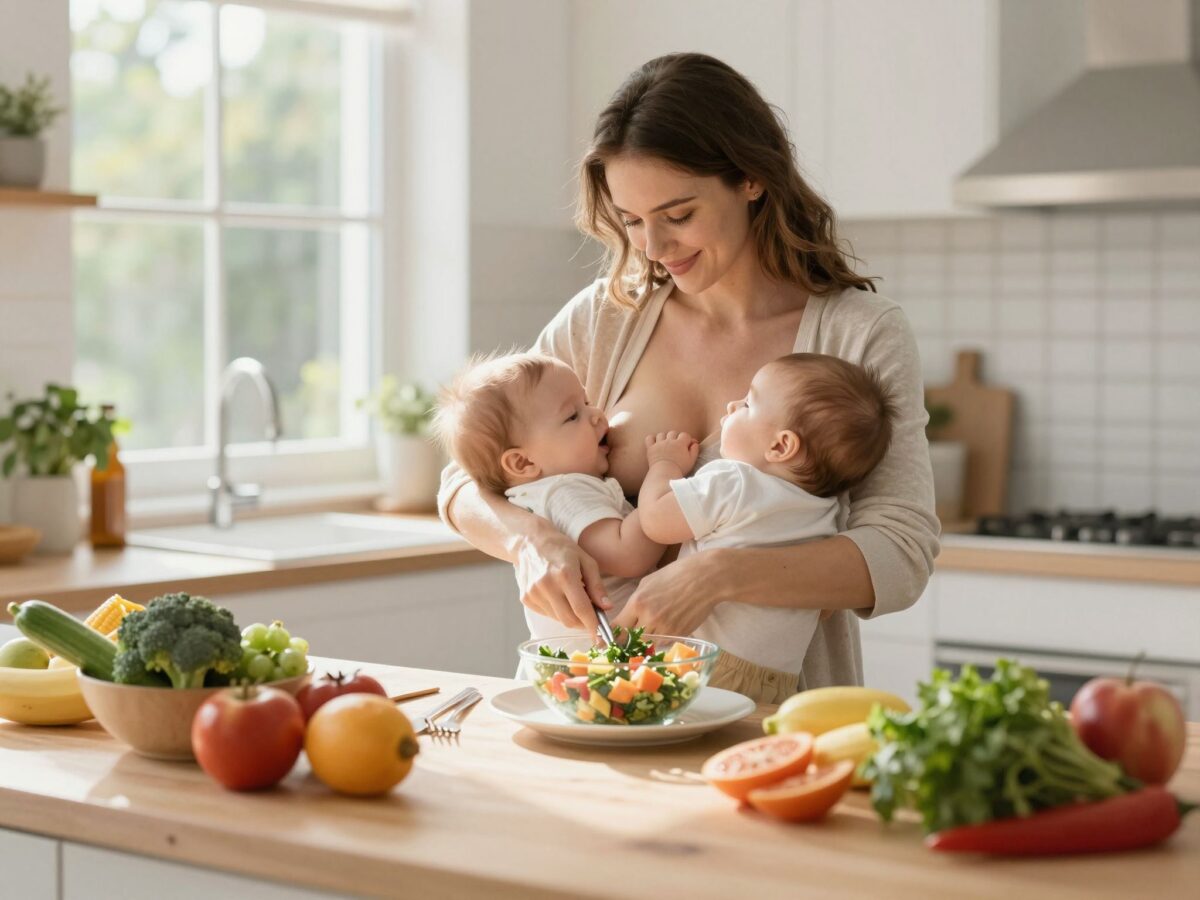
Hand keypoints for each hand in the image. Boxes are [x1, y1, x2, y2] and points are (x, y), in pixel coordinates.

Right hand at [513, 525, 609, 633]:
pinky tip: (559, 597)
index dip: (593, 625)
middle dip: (583, 624)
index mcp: (565, 575)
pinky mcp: (526, 598)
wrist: (530, 542)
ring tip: (573, 601)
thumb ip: (597, 586)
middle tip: (591, 619)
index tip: (601, 634)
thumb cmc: (562, 549)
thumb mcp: (586, 561)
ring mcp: (534, 593)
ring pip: (558, 619)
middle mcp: (547, 586)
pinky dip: (557, 611)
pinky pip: (547, 614)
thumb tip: (607, 607)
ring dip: (570, 617)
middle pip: (569, 619)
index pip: (581, 609)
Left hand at [611, 549, 725, 635]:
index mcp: (638, 603)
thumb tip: (625, 616)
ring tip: (649, 630)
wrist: (707, 578)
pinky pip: (662, 643)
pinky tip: (665, 626)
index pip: (616, 628)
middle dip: (627, 640)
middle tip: (627, 639)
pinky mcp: (678, 634)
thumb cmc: (676, 574)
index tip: (608, 638)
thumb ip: (634, 602)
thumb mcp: (648, 582)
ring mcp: (665, 629)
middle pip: (629, 640)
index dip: (610, 635)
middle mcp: (649, 618)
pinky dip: (660, 638)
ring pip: (646, 644)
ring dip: (644, 640)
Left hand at [645, 431, 698, 472]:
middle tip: (676, 447)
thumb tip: (694, 442)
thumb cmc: (680, 469)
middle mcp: (669, 441)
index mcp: (680, 443)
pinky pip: (650, 438)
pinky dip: (652, 439)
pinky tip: (655, 444)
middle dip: (675, 438)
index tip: (686, 445)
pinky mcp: (651, 448)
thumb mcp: (691, 460)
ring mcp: (659, 444)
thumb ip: (694, 450)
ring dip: (664, 438)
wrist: (665, 474)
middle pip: (673, 433)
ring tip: (666, 445)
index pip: (685, 435)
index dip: (686, 439)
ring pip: (661, 434)